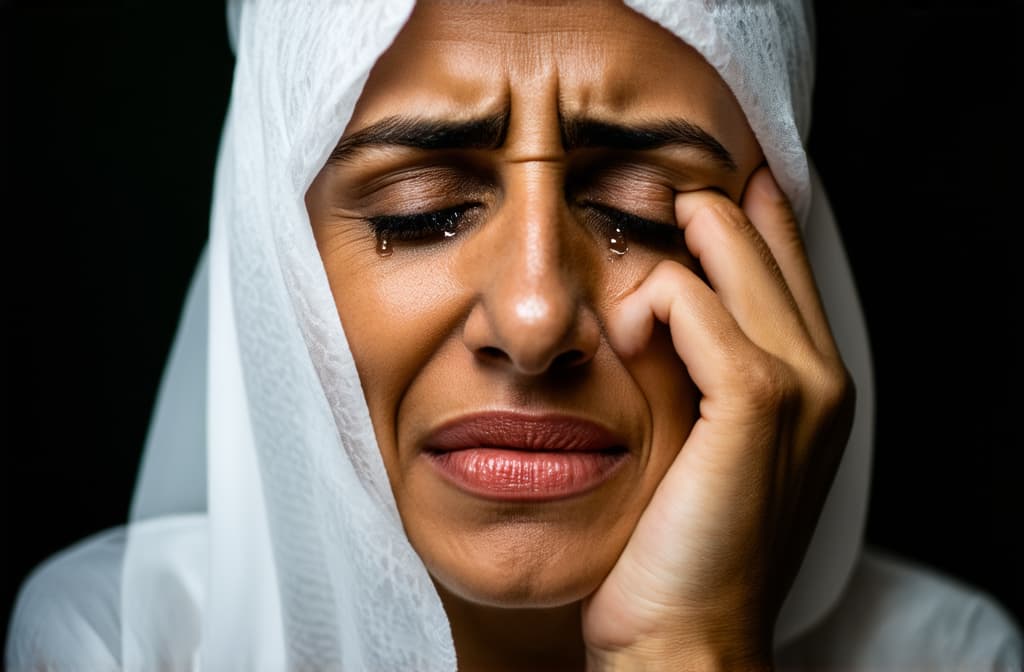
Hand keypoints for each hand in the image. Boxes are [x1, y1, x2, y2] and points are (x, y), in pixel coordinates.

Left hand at [581, 168, 854, 669]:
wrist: (687, 637)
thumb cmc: (682, 548)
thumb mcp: (700, 450)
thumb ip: (698, 378)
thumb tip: (658, 312)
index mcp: (814, 385)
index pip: (784, 266)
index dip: (744, 216)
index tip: (694, 186)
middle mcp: (822, 377)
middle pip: (765, 246)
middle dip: (708, 207)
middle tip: (651, 192)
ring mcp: (799, 389)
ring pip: (735, 261)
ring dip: (681, 240)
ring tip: (631, 244)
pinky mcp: (756, 407)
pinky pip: (702, 310)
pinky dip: (659, 301)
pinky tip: (624, 326)